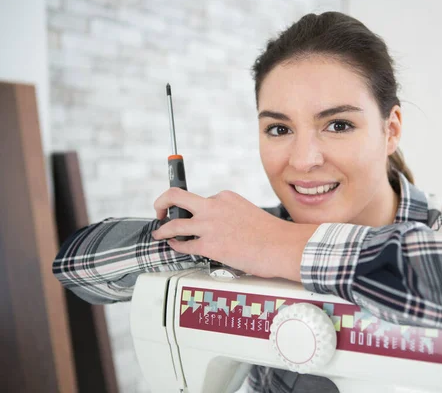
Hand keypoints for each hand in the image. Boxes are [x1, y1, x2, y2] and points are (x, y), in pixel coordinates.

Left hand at [151, 188, 317, 280]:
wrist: (282, 246)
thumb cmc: (272, 235)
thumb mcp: (248, 213)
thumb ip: (230, 216)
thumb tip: (221, 228)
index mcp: (225, 197)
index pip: (201, 199)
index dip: (194, 210)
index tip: (189, 213)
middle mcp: (214, 207)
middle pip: (175, 196)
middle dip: (162, 202)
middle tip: (158, 210)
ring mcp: (209, 225)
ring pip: (174, 224)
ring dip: (162, 229)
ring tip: (159, 233)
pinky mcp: (209, 245)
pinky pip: (183, 245)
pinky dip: (175, 246)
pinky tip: (174, 246)